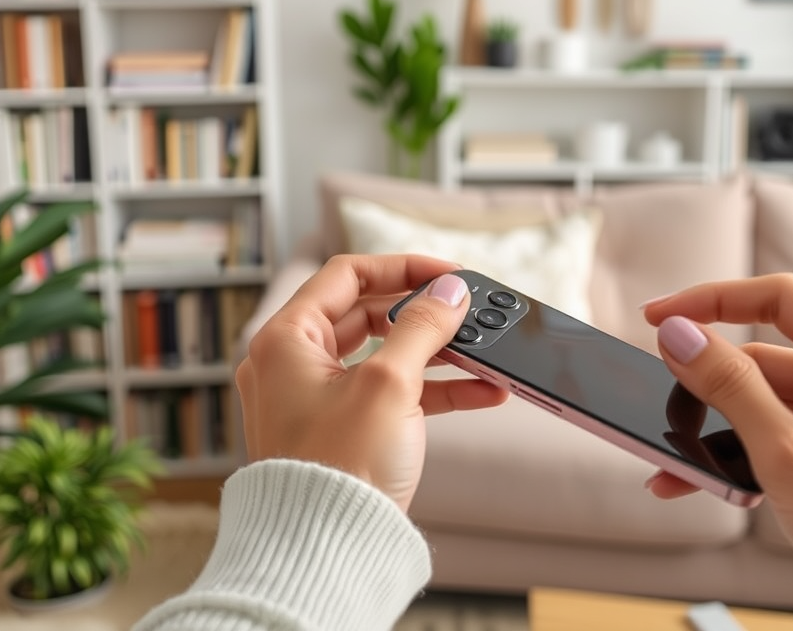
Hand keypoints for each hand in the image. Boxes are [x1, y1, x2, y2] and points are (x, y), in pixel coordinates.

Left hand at [235, 254, 506, 511]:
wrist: (326, 548)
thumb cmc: (338, 467)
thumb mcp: (389, 383)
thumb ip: (422, 328)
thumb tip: (449, 291)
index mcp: (286, 339)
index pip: (347, 276)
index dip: (401, 267)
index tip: (446, 273)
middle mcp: (294, 363)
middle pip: (367, 313)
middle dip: (423, 314)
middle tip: (464, 311)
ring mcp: (317, 397)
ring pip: (384, 354)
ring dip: (436, 353)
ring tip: (482, 353)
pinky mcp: (342, 429)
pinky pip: (391, 393)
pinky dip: (432, 389)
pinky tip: (482, 392)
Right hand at [643, 274, 792, 630]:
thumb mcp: (790, 454)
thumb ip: (730, 388)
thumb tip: (680, 336)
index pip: (779, 300)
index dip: (712, 300)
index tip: (660, 315)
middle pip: (762, 360)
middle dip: (708, 390)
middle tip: (663, 410)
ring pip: (761, 405)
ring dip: (717, 433)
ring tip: (677, 466)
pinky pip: (772, 437)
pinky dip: (738, 456)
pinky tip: (700, 480)